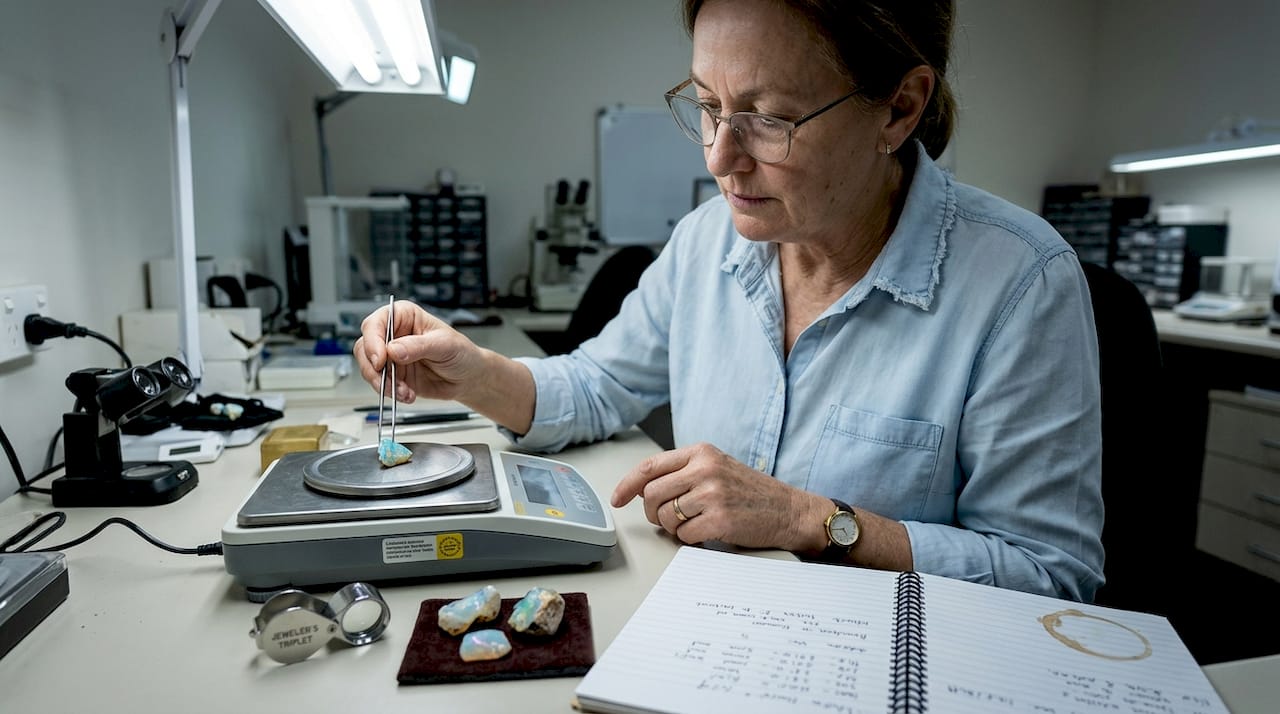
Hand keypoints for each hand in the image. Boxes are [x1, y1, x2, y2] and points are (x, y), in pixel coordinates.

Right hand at [352, 300, 485, 403]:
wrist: (468, 378)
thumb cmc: (461, 353)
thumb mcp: (444, 345)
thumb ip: (418, 346)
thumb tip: (394, 350)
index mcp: (404, 316)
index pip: (376, 323)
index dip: (373, 340)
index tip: (380, 359)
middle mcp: (393, 335)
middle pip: (365, 346)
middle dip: (373, 367)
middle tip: (387, 380)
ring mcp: (391, 356)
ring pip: (369, 368)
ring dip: (383, 383)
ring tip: (404, 391)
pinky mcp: (393, 375)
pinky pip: (381, 384)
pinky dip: (391, 392)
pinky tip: (407, 394)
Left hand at [611, 442, 825, 551]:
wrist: (788, 510)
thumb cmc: (751, 492)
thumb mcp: (717, 467)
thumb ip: (683, 471)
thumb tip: (643, 489)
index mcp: (701, 452)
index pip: (650, 466)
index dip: (627, 484)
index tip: (617, 498)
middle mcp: (705, 469)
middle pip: (651, 494)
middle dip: (651, 512)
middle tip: (665, 518)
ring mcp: (712, 494)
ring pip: (664, 517)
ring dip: (672, 527)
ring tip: (693, 524)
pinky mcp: (719, 520)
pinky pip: (683, 535)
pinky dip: (689, 539)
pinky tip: (706, 533)